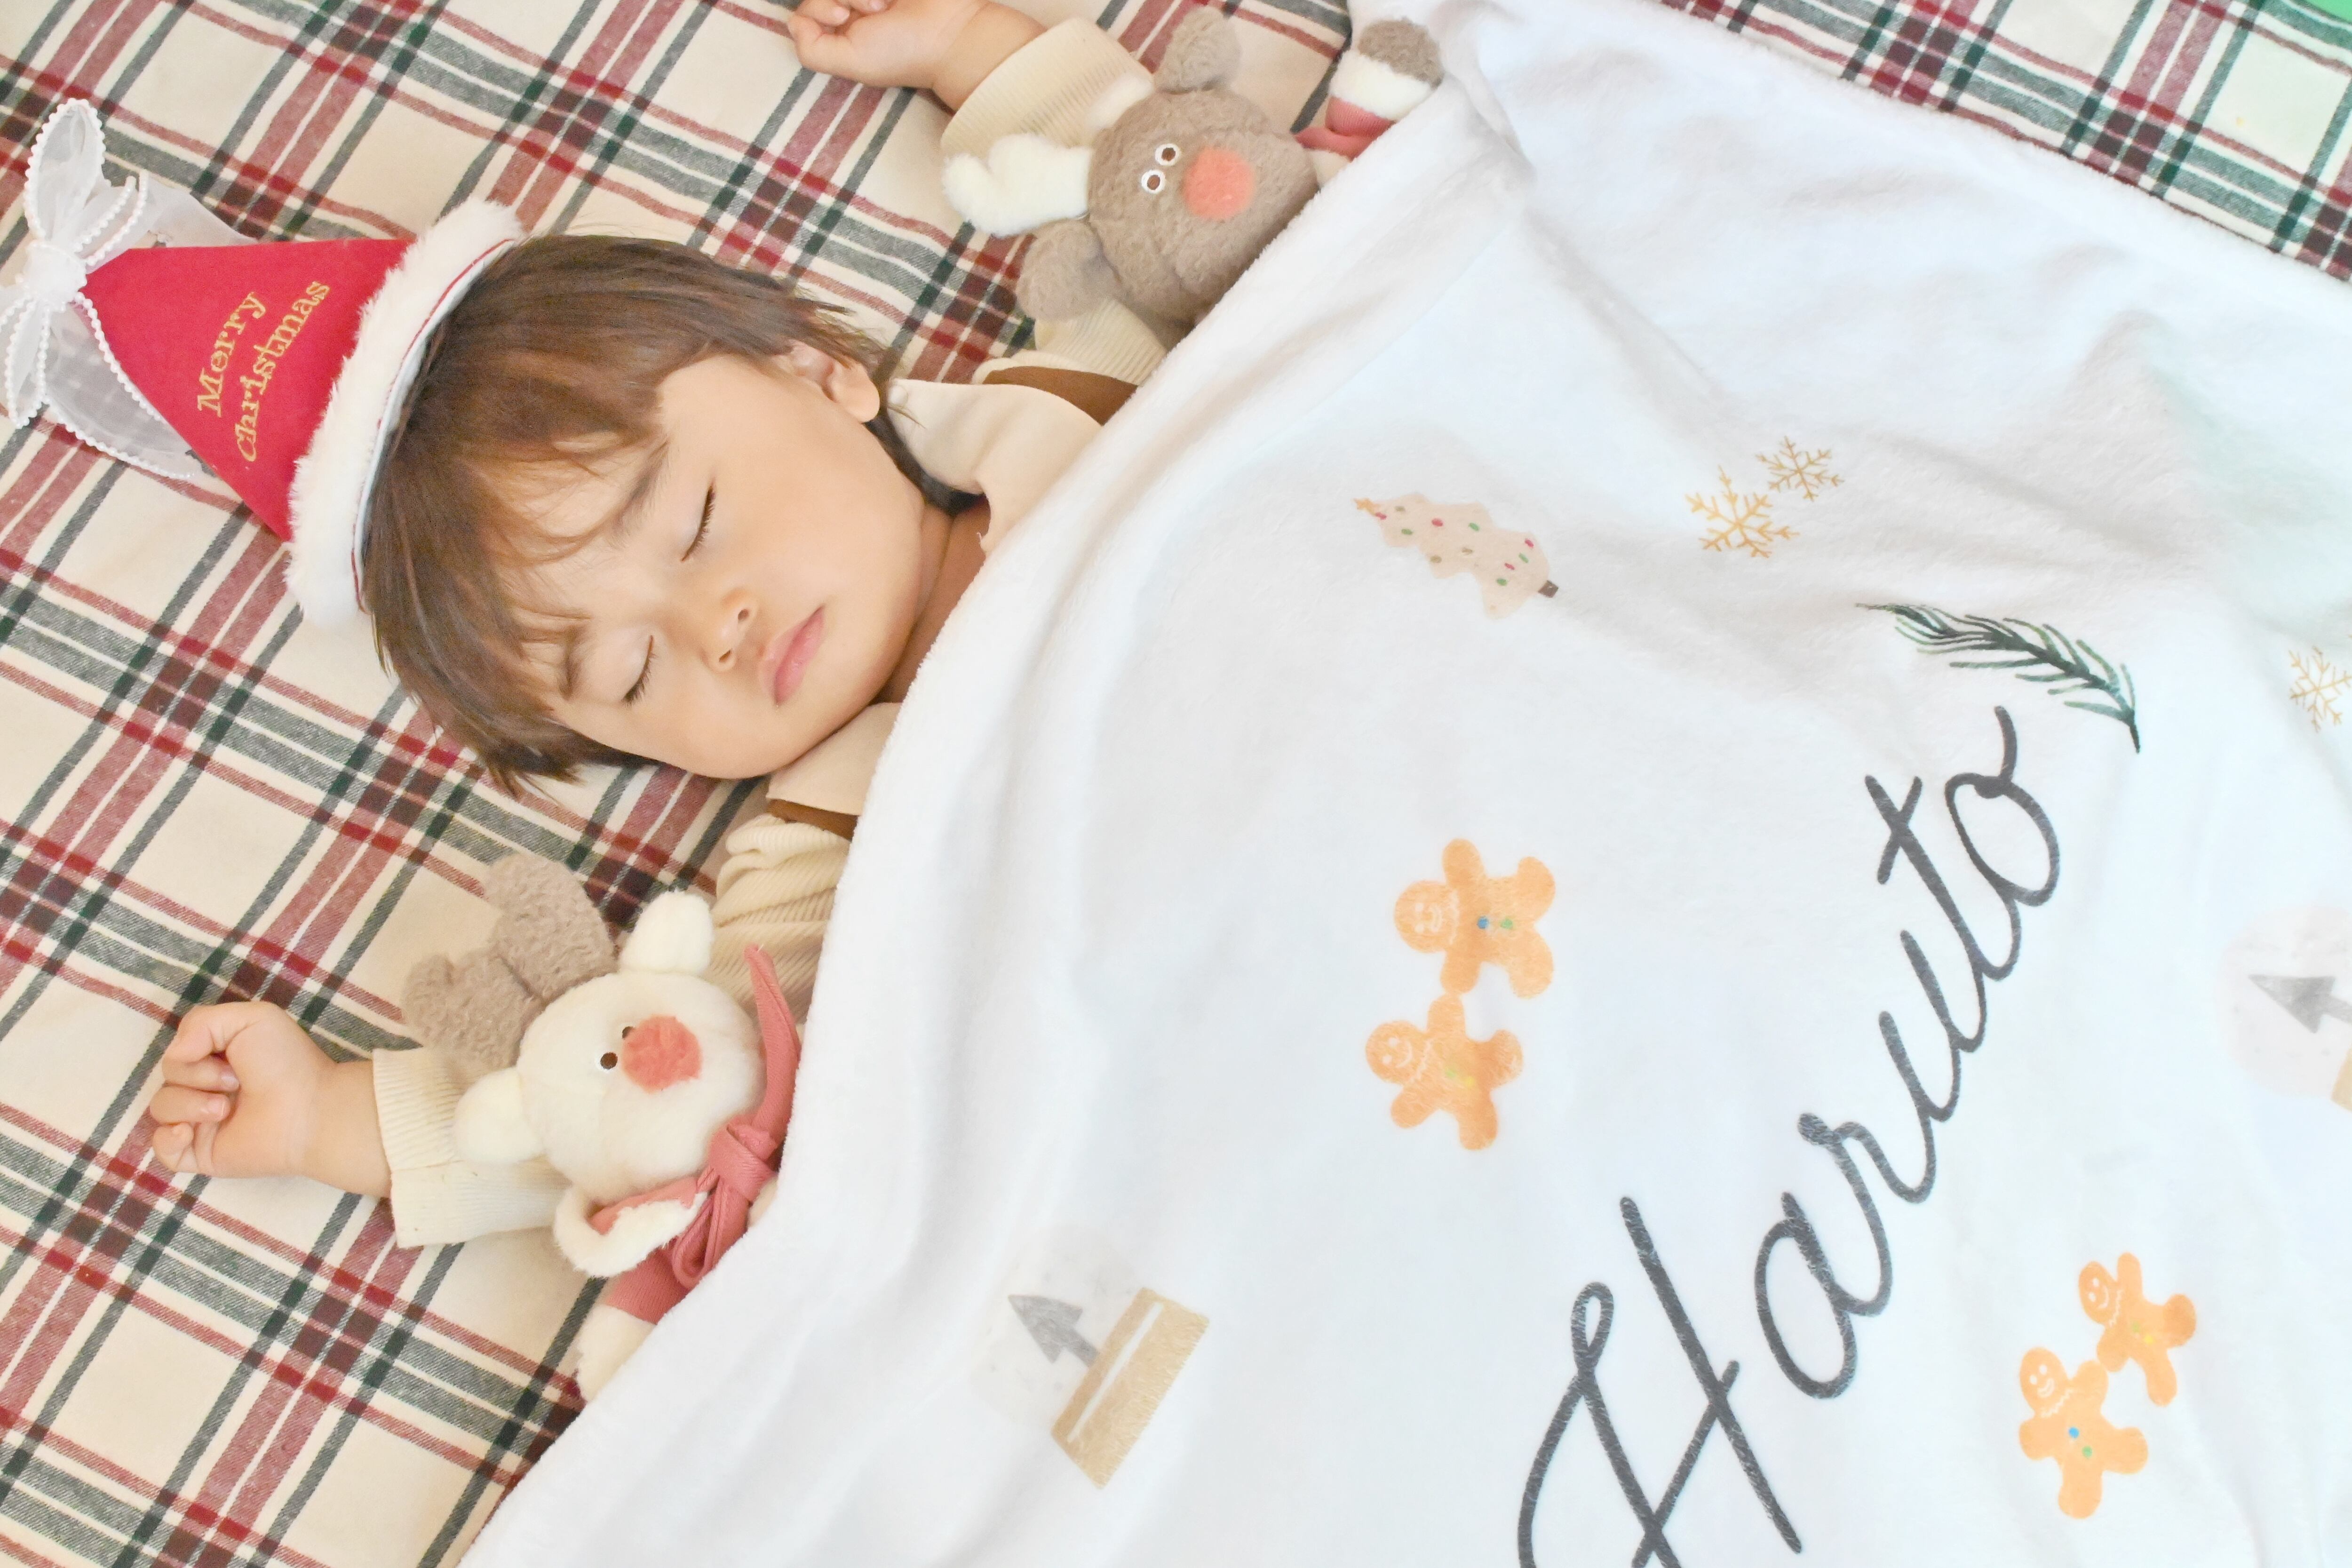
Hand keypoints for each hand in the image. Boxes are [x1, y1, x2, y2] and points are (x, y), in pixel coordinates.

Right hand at [147, 1003, 388, 1195]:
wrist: (308, 1111)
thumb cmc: (287, 1062)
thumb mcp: (252, 1018)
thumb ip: (201, 1022)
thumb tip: (175, 1053)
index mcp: (219, 1059)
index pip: (178, 1050)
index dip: (193, 1049)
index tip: (228, 1055)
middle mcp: (208, 1089)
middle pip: (167, 1076)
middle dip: (195, 1074)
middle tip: (235, 1082)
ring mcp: (202, 1123)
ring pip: (161, 1108)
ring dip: (189, 1104)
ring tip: (225, 1109)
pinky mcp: (201, 1154)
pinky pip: (161, 1149)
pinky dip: (168, 1139)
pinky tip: (189, 1132)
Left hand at [785, 0, 1040, 109]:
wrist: (951, 33)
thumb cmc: (905, 53)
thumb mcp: (850, 64)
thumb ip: (811, 51)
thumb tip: (793, 21)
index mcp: (843, 33)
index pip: (806, 9)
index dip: (816, 8)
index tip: (841, 17)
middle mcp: (855, 9)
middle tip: (866, 11)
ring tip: (883, 5)